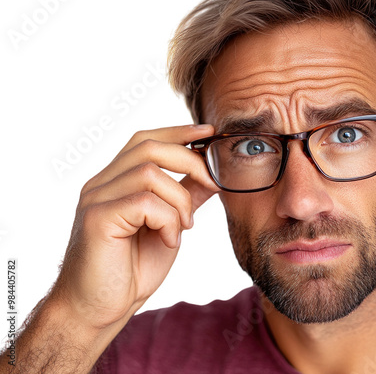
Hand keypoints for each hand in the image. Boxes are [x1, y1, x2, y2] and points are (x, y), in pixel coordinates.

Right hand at [51, 124, 217, 330]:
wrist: (100, 310)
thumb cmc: (131, 269)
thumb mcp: (168, 226)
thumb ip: (184, 198)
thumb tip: (211, 175)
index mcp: (116, 182)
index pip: (145, 141)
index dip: (178, 132)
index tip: (208, 132)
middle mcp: (102, 184)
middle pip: (148, 147)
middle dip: (189, 160)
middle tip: (214, 182)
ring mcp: (96, 199)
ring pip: (149, 173)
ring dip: (180, 200)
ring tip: (183, 227)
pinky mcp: (97, 218)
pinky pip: (144, 202)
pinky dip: (168, 220)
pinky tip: (169, 240)